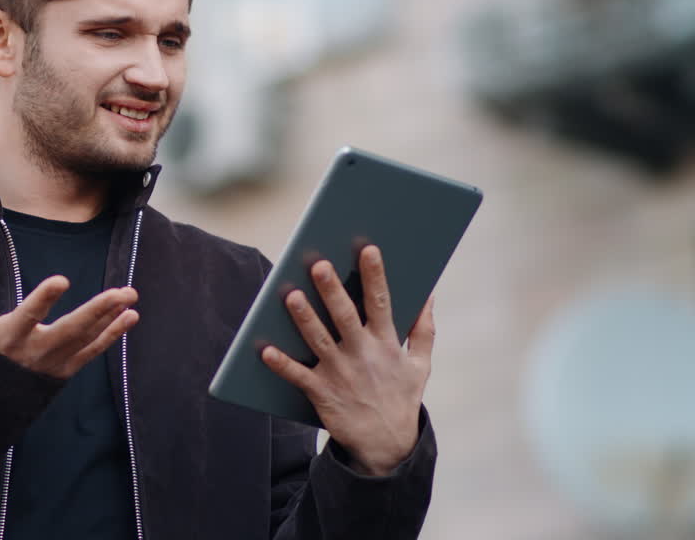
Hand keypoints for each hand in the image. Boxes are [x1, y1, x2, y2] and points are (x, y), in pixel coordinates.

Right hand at [0, 271, 139, 379]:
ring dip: (111, 317)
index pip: (28, 314)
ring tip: (130, 296)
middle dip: (98, 310)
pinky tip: (130, 317)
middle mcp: (35, 351)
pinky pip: (92, 351)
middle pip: (70, 329)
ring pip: (86, 339)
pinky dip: (112, 335)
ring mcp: (53, 363)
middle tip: (122, 291)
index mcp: (10, 336)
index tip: (61, 280)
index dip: (44, 298)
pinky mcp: (65, 370)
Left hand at [260, 245, 433, 475]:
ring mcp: (340, 373)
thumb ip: (425, 329)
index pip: (380, 302)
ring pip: (318, 339)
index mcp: (386, 343)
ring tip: (290, 295)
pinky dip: (281, 364)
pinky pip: (298, 375)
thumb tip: (429, 293)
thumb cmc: (401, 397)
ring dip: (304, 318)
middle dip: (332, 290)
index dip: (375, 276)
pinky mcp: (322, 392)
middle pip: (344, 316)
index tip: (368, 249)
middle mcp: (362, 354)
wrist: (387, 446)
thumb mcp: (421, 365)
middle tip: (318, 264)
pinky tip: (265, 349)